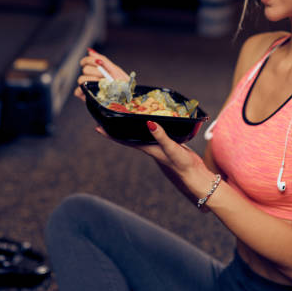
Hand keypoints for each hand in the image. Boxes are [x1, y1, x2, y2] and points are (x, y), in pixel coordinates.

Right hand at [73, 48, 129, 100]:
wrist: (128, 99)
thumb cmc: (123, 86)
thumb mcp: (116, 70)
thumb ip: (103, 60)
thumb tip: (90, 51)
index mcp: (98, 70)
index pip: (86, 61)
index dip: (89, 60)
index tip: (98, 63)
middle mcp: (92, 78)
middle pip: (85, 69)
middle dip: (96, 71)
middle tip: (105, 76)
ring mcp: (88, 87)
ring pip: (81, 79)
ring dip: (92, 80)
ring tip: (103, 83)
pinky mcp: (86, 96)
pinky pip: (78, 91)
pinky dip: (84, 90)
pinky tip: (94, 90)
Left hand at [96, 121, 211, 191]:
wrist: (194, 175)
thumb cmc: (182, 165)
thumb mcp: (171, 149)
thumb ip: (161, 136)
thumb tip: (150, 123)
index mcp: (147, 148)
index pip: (124, 140)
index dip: (110, 135)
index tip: (97, 127)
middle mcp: (150, 147)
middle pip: (129, 136)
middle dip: (118, 127)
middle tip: (107, 116)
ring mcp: (158, 145)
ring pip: (140, 133)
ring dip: (132, 126)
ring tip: (125, 114)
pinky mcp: (167, 143)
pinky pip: (153, 132)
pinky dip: (150, 125)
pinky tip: (151, 119)